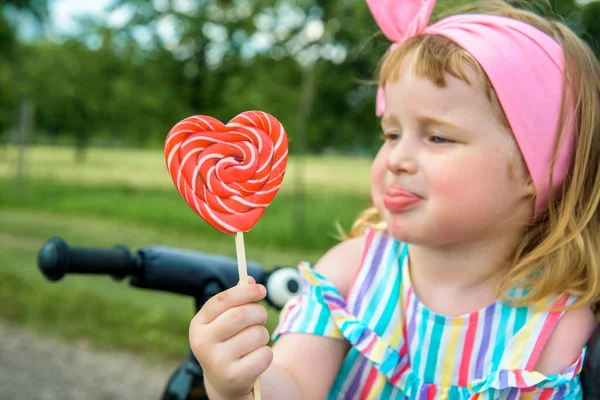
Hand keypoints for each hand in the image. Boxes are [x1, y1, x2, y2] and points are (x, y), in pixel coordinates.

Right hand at [189, 277, 272, 398]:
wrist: (225, 380)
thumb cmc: (228, 341)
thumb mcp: (226, 320)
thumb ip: (237, 299)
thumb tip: (250, 280)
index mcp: (198, 324)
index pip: (222, 300)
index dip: (245, 292)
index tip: (262, 290)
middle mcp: (202, 343)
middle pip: (240, 315)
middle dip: (258, 313)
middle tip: (262, 317)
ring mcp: (217, 362)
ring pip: (256, 334)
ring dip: (263, 334)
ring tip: (255, 341)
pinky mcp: (234, 377)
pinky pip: (264, 354)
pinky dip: (266, 353)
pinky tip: (255, 358)